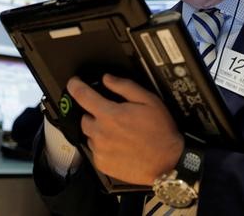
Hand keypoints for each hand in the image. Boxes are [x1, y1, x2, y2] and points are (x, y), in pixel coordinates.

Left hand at [67, 74, 183, 184]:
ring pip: (90, 135)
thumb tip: (107, 79)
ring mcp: (100, 150)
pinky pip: (95, 151)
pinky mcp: (102, 164)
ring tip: (118, 134)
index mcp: (110, 114)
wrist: (169, 162)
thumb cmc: (161, 131)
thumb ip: (124, 87)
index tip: (74, 83)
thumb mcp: (148, 100)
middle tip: (113, 117)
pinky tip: (118, 146)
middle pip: (85, 118)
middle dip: (95, 114)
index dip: (75, 86)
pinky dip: (102, 147)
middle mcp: (101, 133)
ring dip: (98, 131)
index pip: (82, 95)